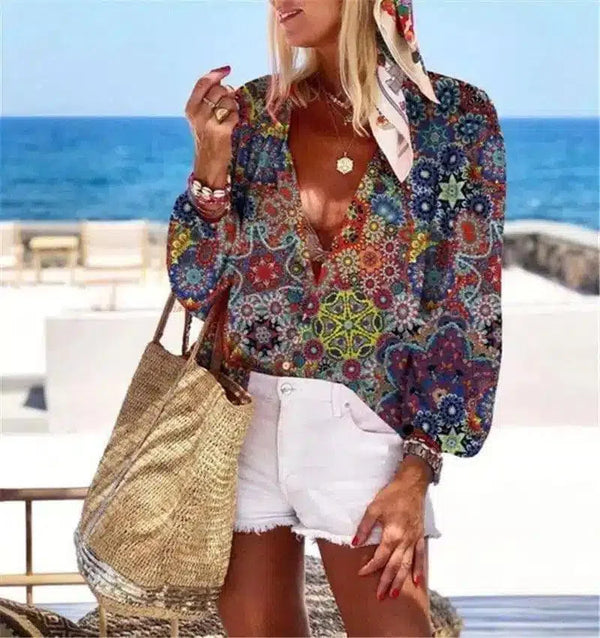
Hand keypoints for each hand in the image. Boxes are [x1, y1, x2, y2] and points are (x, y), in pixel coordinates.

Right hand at [184, 65, 238, 187]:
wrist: (208, 164)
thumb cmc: (206, 138)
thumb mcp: (199, 118)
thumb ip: (207, 98)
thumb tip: (223, 79)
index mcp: (190, 108)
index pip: (203, 83)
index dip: (216, 74)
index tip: (227, 70)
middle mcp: (198, 114)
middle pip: (219, 89)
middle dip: (228, 93)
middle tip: (228, 104)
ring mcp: (209, 123)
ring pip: (229, 101)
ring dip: (233, 106)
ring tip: (228, 117)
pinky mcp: (222, 132)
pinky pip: (235, 114)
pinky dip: (236, 118)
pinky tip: (231, 125)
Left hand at [353, 473, 428, 599]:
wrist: (412, 485)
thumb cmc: (392, 495)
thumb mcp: (373, 508)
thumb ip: (364, 527)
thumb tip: (354, 543)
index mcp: (392, 533)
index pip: (380, 556)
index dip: (370, 566)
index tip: (361, 573)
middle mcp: (405, 540)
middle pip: (395, 566)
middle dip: (386, 582)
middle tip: (380, 597)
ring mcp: (414, 540)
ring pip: (408, 565)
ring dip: (401, 580)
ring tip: (394, 594)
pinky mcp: (420, 536)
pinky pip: (420, 556)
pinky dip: (419, 570)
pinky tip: (417, 581)